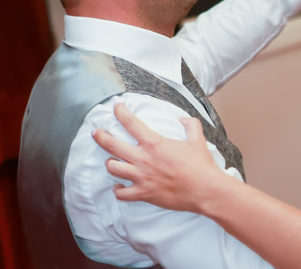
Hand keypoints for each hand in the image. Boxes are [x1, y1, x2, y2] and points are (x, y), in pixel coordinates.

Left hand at [91, 104, 224, 213]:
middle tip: (96, 132)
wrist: (204, 190)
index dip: (120, 112)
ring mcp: (141, 177)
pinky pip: (122, 194)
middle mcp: (143, 159)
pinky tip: (119, 187)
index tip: (116, 107)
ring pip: (113, 168)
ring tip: (112, 160)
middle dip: (101, 136)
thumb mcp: (197, 139)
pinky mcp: (144, 194)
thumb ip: (190, 125)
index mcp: (154, 143)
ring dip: (111, 163)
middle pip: (112, 145)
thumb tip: (183, 120)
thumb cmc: (201, 165)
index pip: (130, 123)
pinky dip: (118, 190)